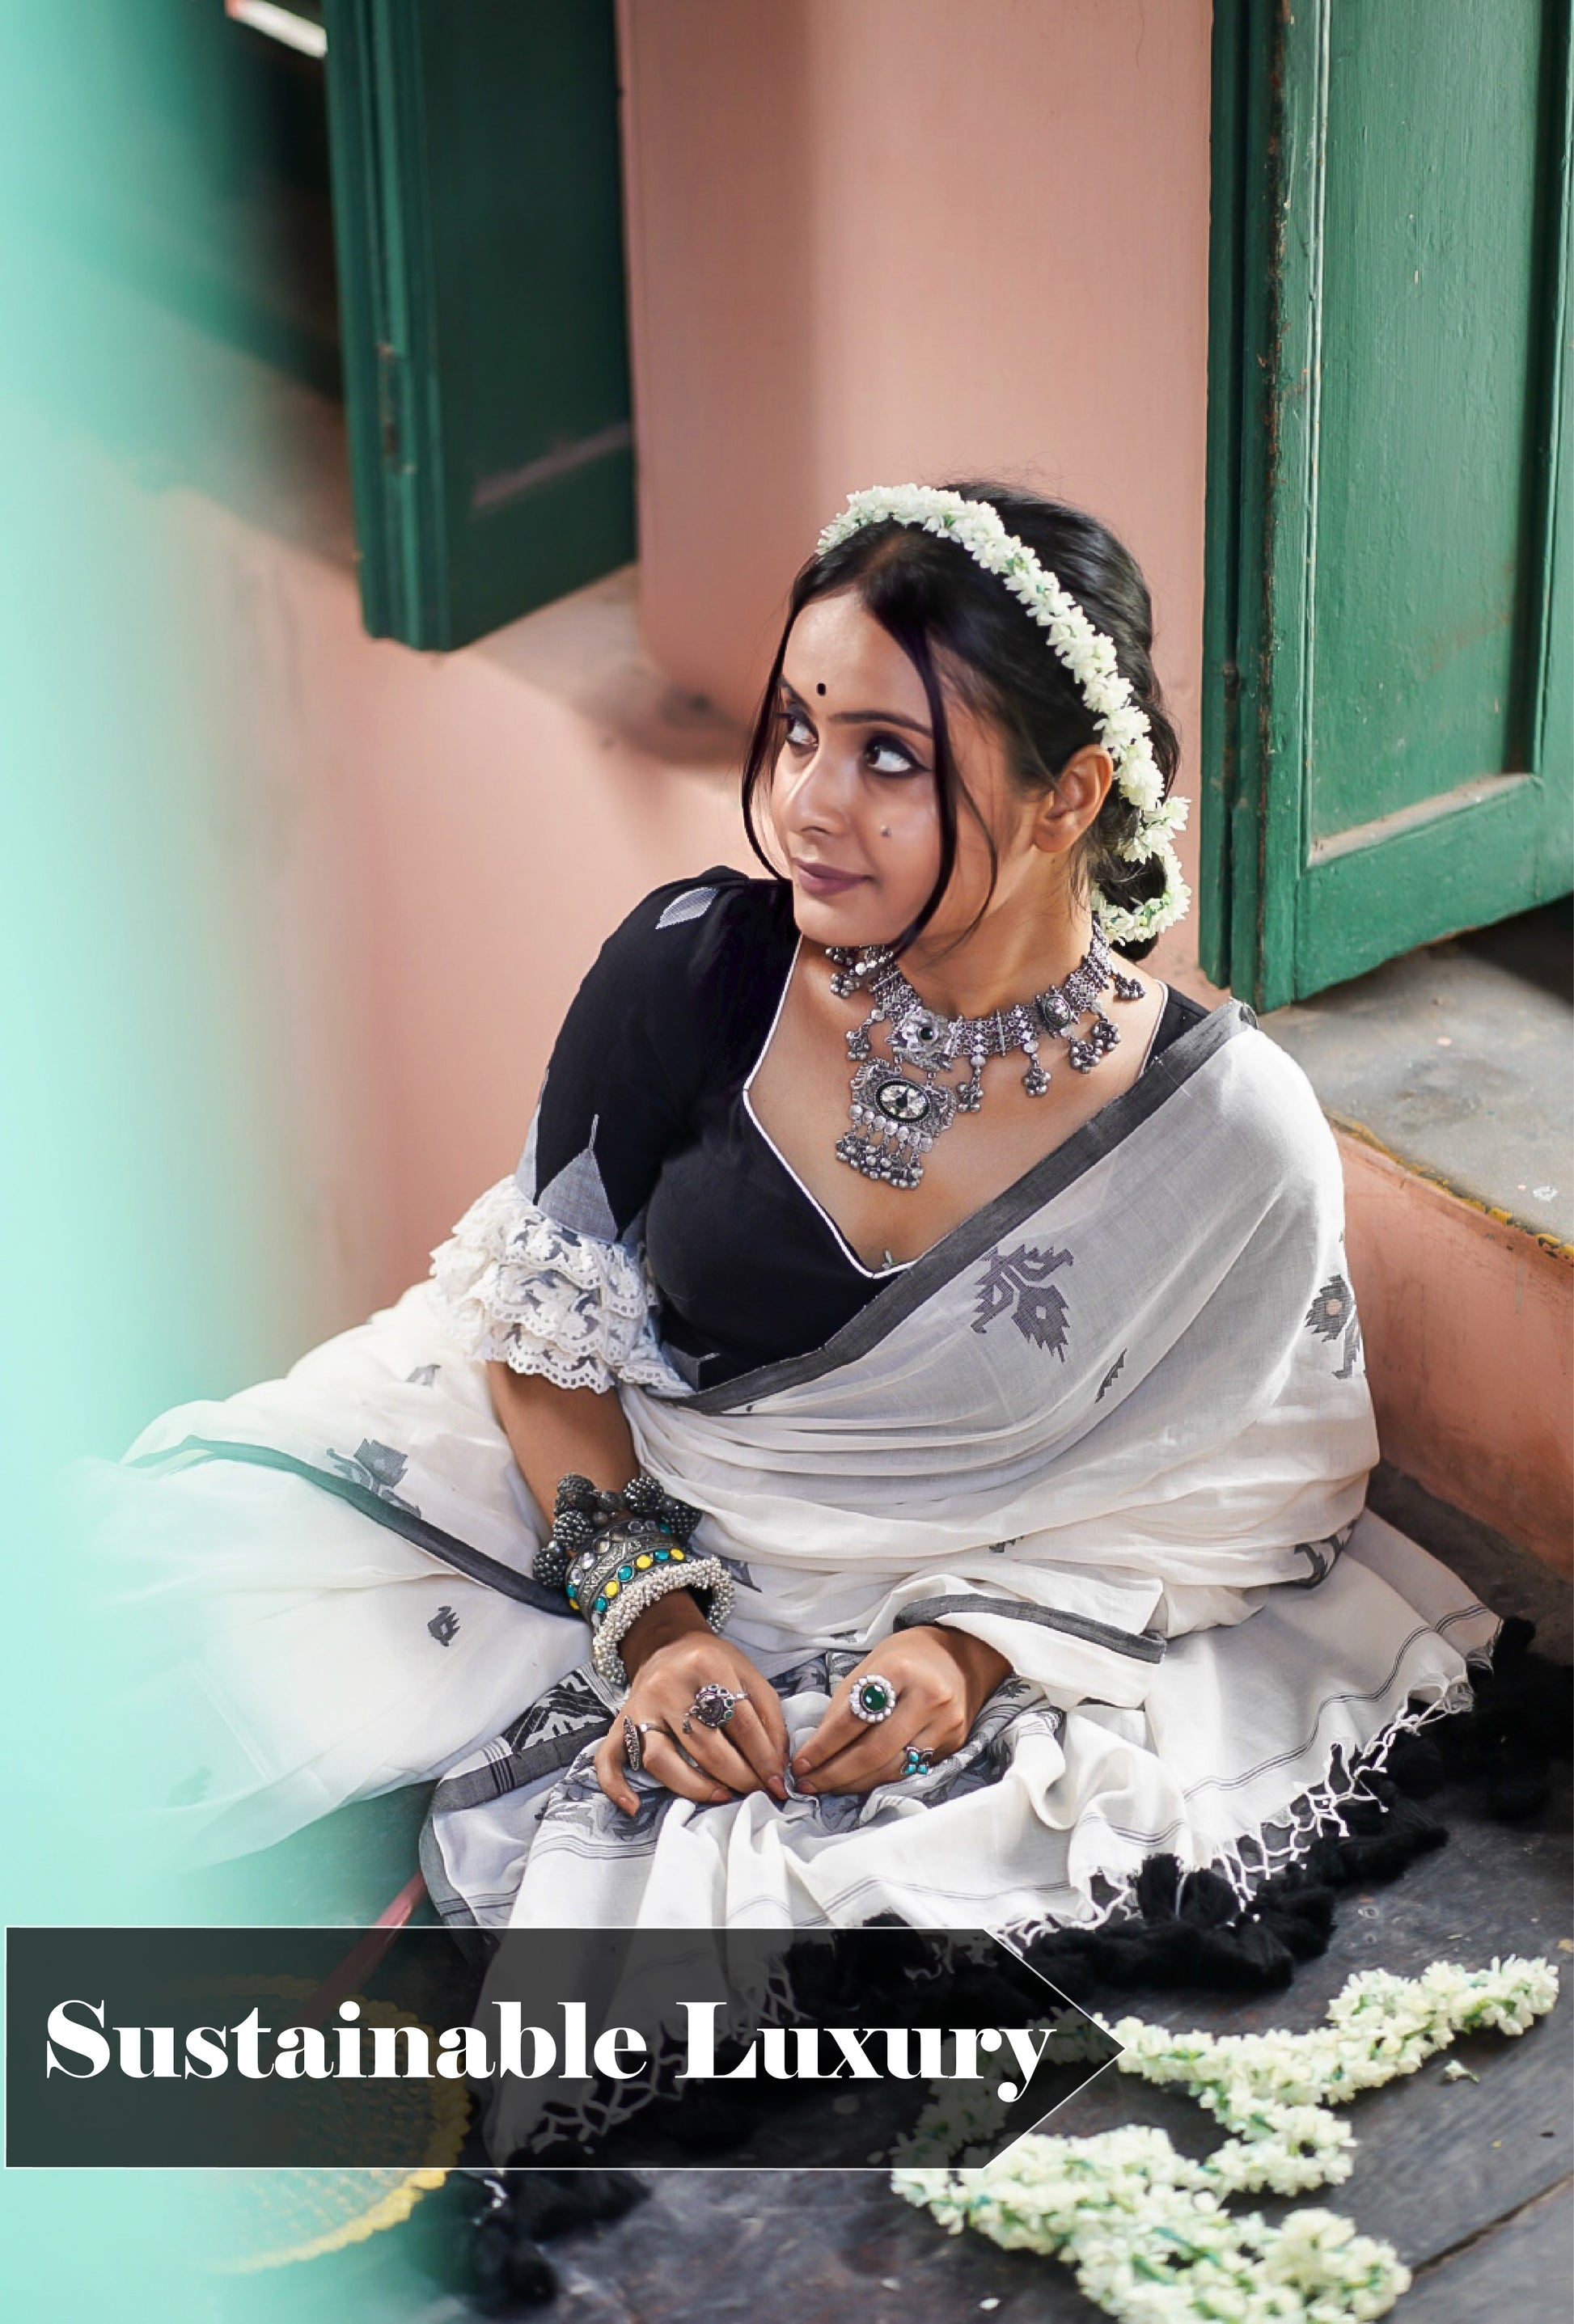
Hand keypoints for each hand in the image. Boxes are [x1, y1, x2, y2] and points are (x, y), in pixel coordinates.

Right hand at [592, 1591, 790, 1814]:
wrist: (668, 1645)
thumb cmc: (714, 1665)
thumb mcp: (748, 1675)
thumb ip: (769, 1717)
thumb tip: (777, 1767)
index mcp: (706, 1665)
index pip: (740, 1722)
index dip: (764, 1758)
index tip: (777, 1783)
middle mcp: (668, 1685)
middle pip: (705, 1745)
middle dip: (738, 1777)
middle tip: (756, 1791)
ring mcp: (640, 1706)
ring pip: (662, 1759)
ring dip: (696, 1787)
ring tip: (723, 1796)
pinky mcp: (618, 1724)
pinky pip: (608, 1759)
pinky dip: (616, 1787)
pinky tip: (633, 1807)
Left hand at [790, 1625, 1009, 1798]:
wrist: (958, 1656)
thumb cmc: (905, 1660)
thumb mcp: (868, 1668)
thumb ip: (844, 1707)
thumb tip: (816, 1751)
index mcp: (899, 1671)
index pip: (852, 1719)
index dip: (822, 1747)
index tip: (800, 1764)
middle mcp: (928, 1698)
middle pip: (873, 1751)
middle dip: (835, 1774)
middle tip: (807, 1784)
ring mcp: (946, 1723)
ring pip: (892, 1768)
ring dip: (854, 1783)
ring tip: (828, 1786)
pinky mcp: (955, 1743)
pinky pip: (911, 1770)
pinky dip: (880, 1779)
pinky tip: (859, 1782)